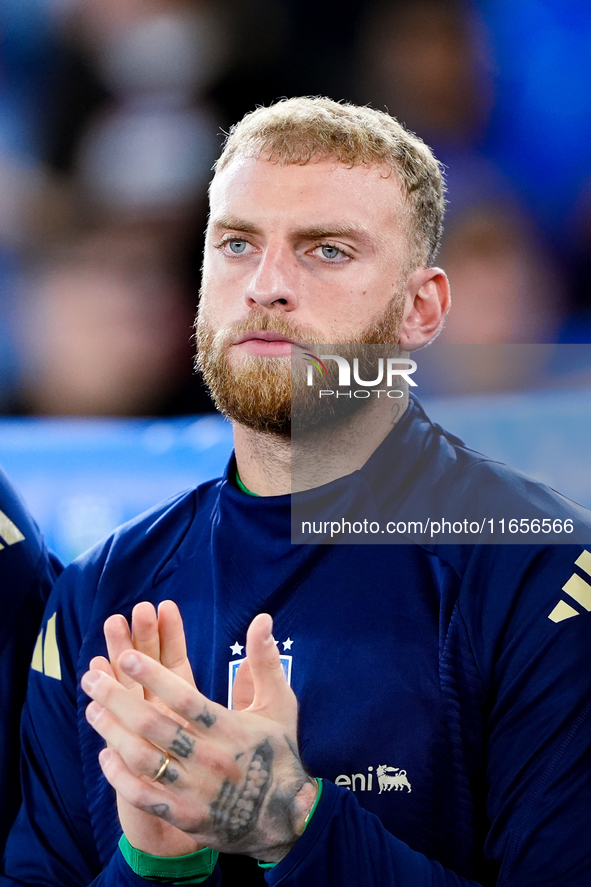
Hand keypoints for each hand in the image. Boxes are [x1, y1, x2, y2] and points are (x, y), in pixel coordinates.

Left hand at [82, 613, 316, 861]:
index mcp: (231, 729)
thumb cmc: (280, 752)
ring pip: (144, 759)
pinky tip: (105, 754)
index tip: (126, 658)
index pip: (186, 699)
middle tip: (92, 678)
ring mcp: (195, 790)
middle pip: (155, 726)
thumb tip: (262, 619)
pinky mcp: (185, 816)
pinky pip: (144, 796)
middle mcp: (210, 759)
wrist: (288, 818)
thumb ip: (264, 662)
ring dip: (113, 732)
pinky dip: (120, 776)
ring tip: (92, 708)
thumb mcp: (279, 704)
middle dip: (118, 699)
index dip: (155, 677)